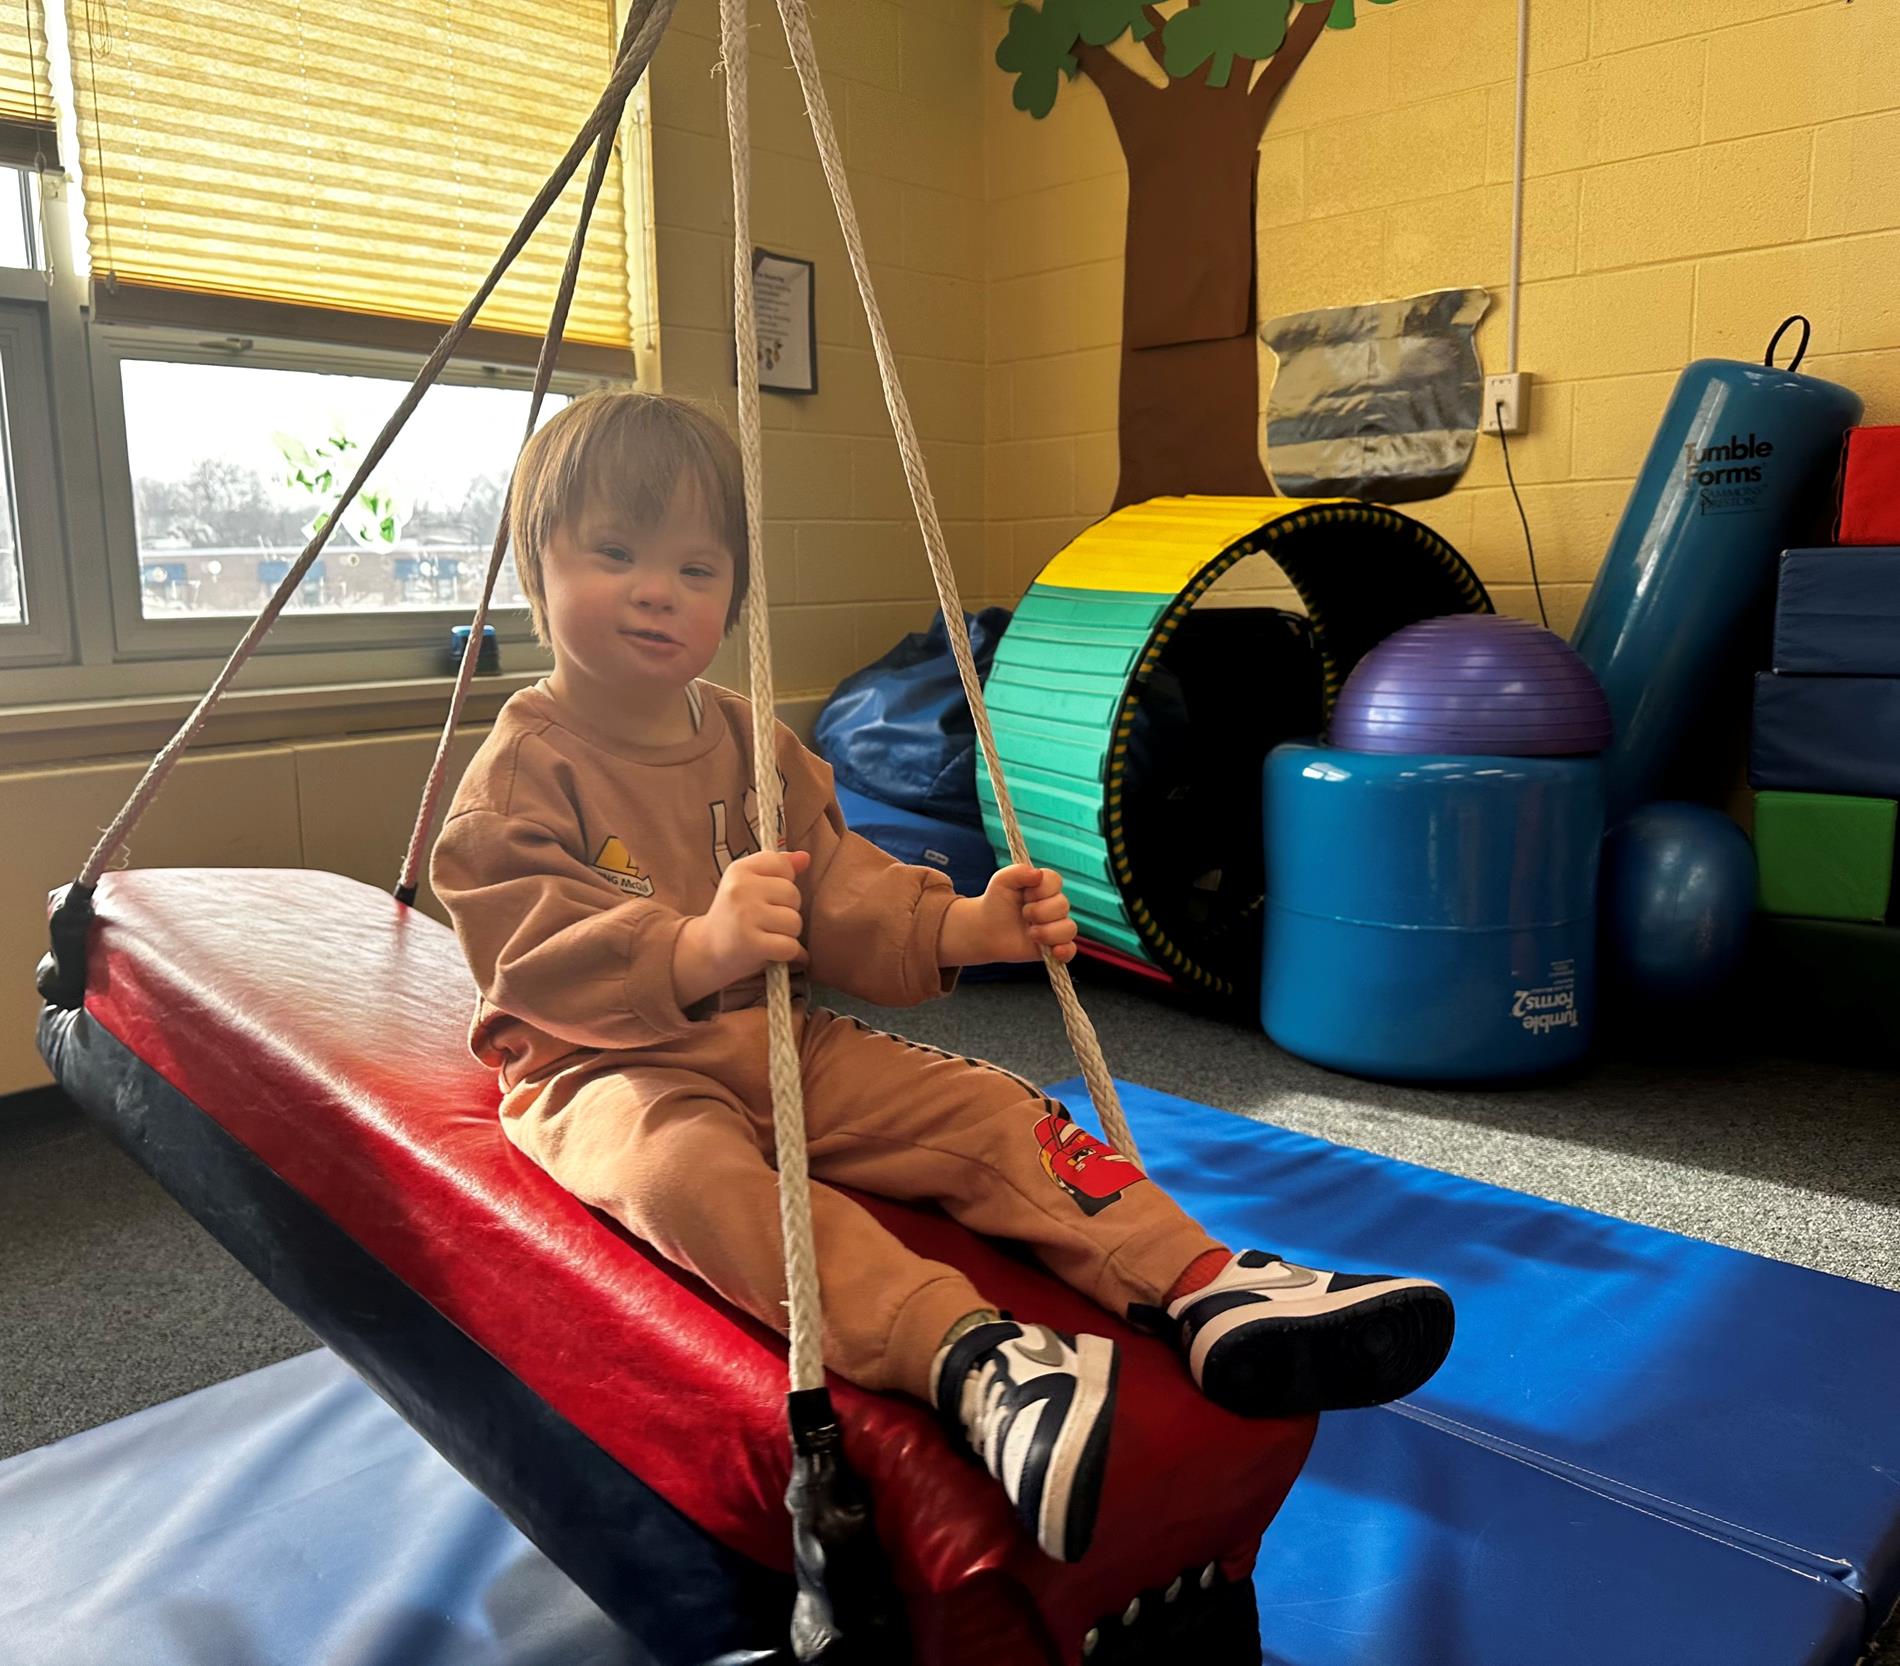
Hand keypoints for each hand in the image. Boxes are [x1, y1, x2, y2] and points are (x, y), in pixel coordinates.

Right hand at [674, 849, 810, 1007]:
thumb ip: (778, 868)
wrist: (705, 950)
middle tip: (765, 922)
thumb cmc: (734, 916)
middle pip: (793, 895)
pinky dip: (787, 954)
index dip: (783, 884)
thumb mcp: (749, 884)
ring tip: (767, 936)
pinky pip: (790, 946)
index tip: (766, 897)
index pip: (783, 865)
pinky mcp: (750, 943)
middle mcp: (740, 888)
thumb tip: (805, 858)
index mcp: (740, 869)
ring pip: (794, 922)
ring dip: (787, 935)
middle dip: (787, 911)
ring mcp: (744, 915)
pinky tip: (771, 953)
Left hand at [941, 864, 1077, 967]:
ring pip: (1069, 928)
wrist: (986, 929)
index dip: (1040, 889)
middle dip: (1039, 912)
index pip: (1056, 881)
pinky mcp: (1054, 947)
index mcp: (1045, 887)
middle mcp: (1054, 906)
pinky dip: (1065, 951)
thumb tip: (1038, 874)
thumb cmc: (996, 902)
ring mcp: (1056, 927)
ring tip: (1030, 933)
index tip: (1025, 894)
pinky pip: (1070, 950)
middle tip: (1023, 914)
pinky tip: (1053, 951)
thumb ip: (1018, 871)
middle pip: (1063, 905)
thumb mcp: (1002, 881)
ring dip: (1047, 932)